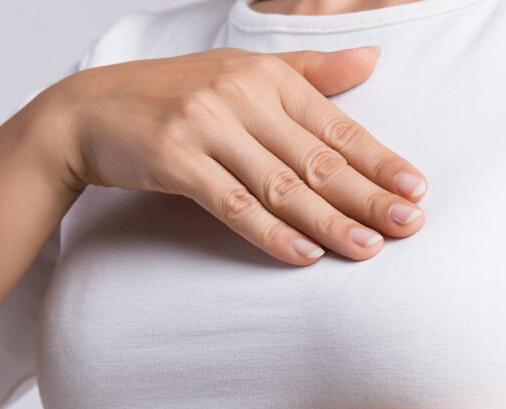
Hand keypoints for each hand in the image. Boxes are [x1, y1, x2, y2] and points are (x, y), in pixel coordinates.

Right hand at [42, 46, 427, 265]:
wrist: (89, 111)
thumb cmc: (173, 93)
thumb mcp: (241, 70)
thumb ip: (308, 72)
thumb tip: (372, 58)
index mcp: (265, 75)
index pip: (335, 126)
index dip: (379, 160)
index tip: (415, 190)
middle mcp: (240, 96)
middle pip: (316, 159)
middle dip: (367, 196)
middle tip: (409, 227)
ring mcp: (206, 127)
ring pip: (280, 185)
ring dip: (328, 221)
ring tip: (367, 249)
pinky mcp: (175, 160)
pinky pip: (232, 204)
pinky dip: (269, 232)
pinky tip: (303, 254)